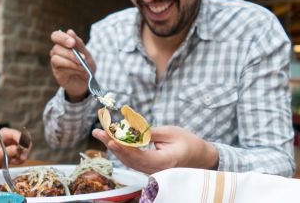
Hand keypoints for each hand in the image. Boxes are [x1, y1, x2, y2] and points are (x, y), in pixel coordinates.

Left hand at [0, 128, 31, 169]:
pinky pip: (22, 154)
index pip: (20, 135)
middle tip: (20, 158)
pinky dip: (19, 159)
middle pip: (25, 141)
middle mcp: (11, 136)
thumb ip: (8, 150)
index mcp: (6, 133)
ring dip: (21, 156)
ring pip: (25, 149)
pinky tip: (12, 161)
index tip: (22, 151)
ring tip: (13, 161)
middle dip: (24, 151)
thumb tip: (18, 149)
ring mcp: (13, 143)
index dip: (23, 143)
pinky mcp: (14, 150)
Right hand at [49, 29, 94, 100]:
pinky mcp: (56, 72)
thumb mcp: (86, 54)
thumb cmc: (86, 66)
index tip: (72, 43)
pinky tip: (79, 69)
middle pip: (56, 47)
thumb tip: (69, 31)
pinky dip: (71, 66)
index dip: (62, 37)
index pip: (56, 36)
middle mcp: (57, 52)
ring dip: (71, 60)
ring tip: (82, 64)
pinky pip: (59, 66)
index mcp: (64, 44)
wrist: (87, 82)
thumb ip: (79, 44)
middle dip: (70, 52)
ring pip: (56, 57)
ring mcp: (55, 62)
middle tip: (82, 57)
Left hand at [92, 126, 218, 173]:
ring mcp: (152, 170)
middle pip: (129, 159)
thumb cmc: (188, 142)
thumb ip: (149, 133)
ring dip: (114, 147)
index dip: (123, 147)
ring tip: (100, 134)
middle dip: (112, 145)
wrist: (200, 157)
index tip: (111, 137)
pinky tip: (111, 140)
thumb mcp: (170, 132)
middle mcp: (156, 170)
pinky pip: (132, 160)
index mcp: (164, 161)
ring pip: (128, 161)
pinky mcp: (149, 167)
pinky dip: (121, 150)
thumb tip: (129, 129)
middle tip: (98, 132)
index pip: (139, 156)